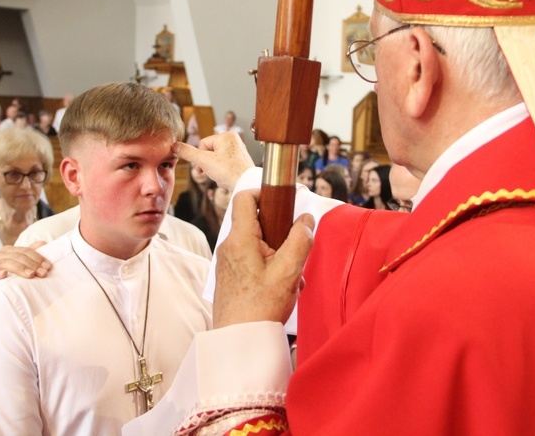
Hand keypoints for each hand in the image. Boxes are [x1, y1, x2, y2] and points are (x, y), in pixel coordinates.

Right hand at [0, 242, 50, 308]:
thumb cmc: (8, 282)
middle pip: (16, 256)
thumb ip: (30, 256)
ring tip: (30, 275)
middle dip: (31, 263)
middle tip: (42, 273)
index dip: (37, 257)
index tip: (48, 266)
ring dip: (19, 268)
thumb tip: (43, 243)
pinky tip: (4, 275)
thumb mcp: (20, 269)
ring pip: (4, 263)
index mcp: (7, 252)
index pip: (24, 250)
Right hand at [173, 132, 254, 190]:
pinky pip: (224, 167)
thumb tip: (175, 145)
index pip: (203, 144)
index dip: (201, 158)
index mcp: (227, 135)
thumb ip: (188, 153)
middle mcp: (234, 141)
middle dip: (209, 166)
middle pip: (209, 153)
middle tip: (215, 172)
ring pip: (216, 161)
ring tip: (223, 176)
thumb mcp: (204, 161)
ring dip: (215, 172)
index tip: (205, 167)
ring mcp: (238, 152)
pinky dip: (223, 175)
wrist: (246, 186)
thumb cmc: (229, 172)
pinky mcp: (240, 162)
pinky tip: (227, 180)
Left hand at [212, 190, 314, 327]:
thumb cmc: (260, 308)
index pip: (245, 198)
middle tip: (295, 251)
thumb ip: (300, 241)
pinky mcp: (230, 277)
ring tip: (292, 278)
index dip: (264, 193)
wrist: (239, 342)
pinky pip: (252, 261)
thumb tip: (307, 220)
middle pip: (256, 223)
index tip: (284, 202)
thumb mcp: (289, 271)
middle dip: (280, 233)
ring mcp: (228, 263)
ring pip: (257, 244)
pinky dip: (269, 268)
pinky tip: (282, 289)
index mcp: (240, 239)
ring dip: (278, 255)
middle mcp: (229, 247)